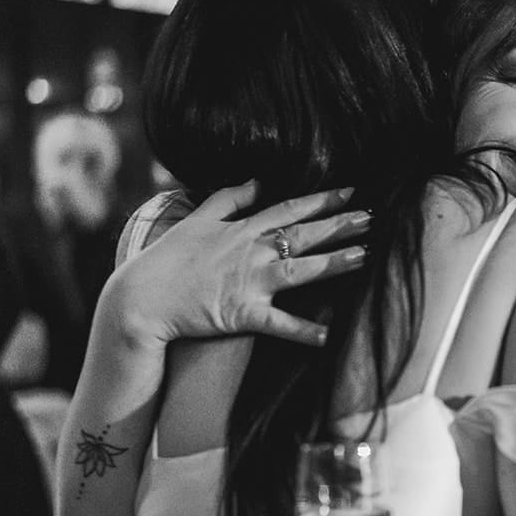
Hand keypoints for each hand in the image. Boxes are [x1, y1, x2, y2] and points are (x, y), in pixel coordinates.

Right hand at [106, 181, 372, 347]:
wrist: (142, 298)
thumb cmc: (168, 259)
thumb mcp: (197, 218)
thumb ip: (228, 197)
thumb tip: (257, 179)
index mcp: (242, 229)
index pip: (290, 209)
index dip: (323, 199)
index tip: (352, 191)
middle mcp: (251, 252)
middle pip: (303, 234)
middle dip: (340, 224)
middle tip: (373, 217)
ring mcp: (249, 282)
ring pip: (300, 269)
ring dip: (334, 262)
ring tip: (366, 256)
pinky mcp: (242, 313)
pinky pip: (279, 323)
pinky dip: (304, 331)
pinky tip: (330, 335)